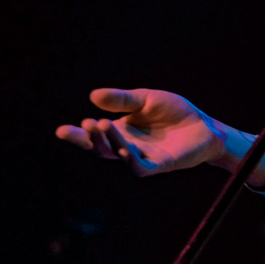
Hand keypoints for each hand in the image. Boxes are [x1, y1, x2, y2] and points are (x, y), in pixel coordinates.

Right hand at [55, 88, 225, 176]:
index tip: (60, 131)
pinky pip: (140, 168)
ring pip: (118, 156)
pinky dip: (130, 161)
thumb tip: (94, 96)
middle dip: (90, 138)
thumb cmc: (175, 112)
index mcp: (121, 131)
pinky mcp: (160, 165)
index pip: (93, 136)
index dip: (76, 135)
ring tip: (103, 125)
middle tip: (86, 122)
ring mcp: (143, 157)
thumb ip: (123, 99)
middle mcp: (128, 146)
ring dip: (109, 143)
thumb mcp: (147, 99)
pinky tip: (125, 150)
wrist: (204, 126)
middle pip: (101, 148)